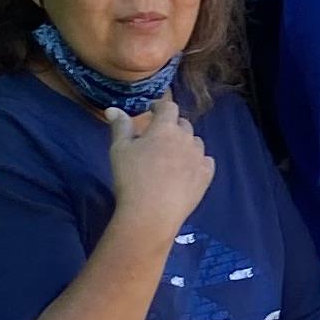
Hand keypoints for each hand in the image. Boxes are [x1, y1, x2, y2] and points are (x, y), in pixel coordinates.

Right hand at [104, 92, 215, 239]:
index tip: (153, 111)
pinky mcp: (206, 176)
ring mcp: (199, 157)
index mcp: (165, 128)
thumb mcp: (119, 150)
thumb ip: (119, 127)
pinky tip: (188, 170)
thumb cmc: (131, 178)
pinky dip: (197, 161)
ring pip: (196, 142)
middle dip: (172, 126)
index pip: (168, 107)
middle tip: (160, 137)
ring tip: (173, 155)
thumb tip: (113, 109)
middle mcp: (186, 138)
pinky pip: (206, 161)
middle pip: (183, 124)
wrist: (152, 212)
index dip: (160, 106)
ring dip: (185, 144)